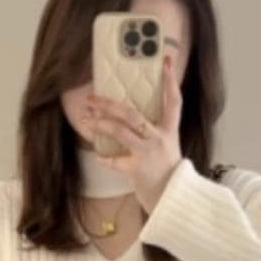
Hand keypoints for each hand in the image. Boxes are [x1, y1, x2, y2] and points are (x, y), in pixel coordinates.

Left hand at [85, 51, 183, 214]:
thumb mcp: (167, 148)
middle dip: (110, 104)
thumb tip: (132, 119)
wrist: (173, 200)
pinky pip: (115, 160)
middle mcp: (159, 138)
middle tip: (93, 97)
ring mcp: (147, 153)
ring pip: (120, 131)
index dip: (171, 80)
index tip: (166, 60)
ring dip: (101, 124)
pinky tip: (98, 156)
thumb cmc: (167, 174)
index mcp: (169, 131)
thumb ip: (154, 133)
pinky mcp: (137, 169)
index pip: (173, 101)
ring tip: (86, 119)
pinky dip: (105, 158)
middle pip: (132, 113)